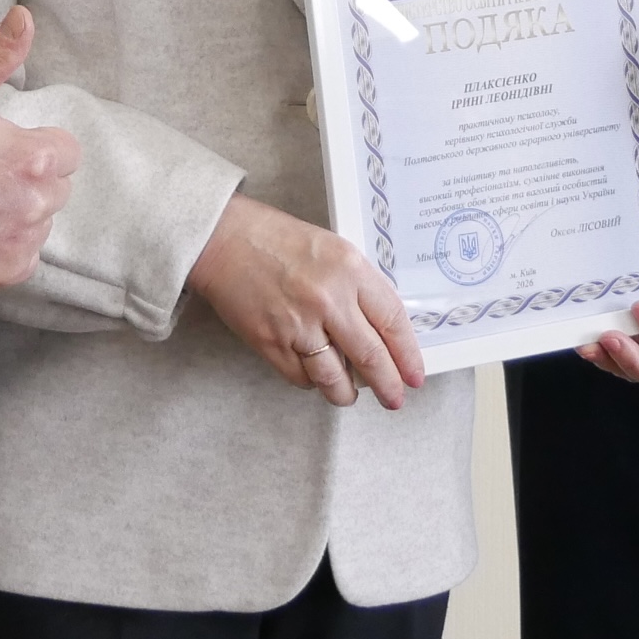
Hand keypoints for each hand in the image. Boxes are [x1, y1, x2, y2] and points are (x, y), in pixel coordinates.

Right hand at [0, 8, 79, 289]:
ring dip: (19, 213)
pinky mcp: (8, 271)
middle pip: (56, 187)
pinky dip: (4, 246)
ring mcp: (24, 240)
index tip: (4, 150)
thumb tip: (24, 17)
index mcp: (37, 156)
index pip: (66, 151)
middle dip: (30, 180)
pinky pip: (23, 256)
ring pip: (40, 221)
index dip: (36, 147)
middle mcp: (39, 202)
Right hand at [185, 194, 425, 410]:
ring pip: (335, 379)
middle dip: (388, 385)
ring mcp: (298, 325)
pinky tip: (315, 375)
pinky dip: (312, 382)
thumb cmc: (276, 239)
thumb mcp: (332, 249)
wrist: (224, 240)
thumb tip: (380, 330)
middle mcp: (329, 299)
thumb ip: (357, 286)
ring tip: (350, 394)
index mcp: (349, 269)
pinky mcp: (271, 343)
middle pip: (371, 357)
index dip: (407, 354)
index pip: (392, 321)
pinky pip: (301, 378)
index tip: (414, 374)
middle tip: (395, 399)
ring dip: (347, 393)